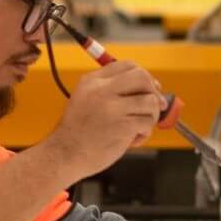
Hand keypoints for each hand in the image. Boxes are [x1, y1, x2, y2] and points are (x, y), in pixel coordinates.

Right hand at [49, 60, 162, 178]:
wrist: (64, 155)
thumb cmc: (79, 133)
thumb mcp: (86, 100)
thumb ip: (110, 90)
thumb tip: (148, 88)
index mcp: (93, 81)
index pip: (128, 65)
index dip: (145, 76)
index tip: (150, 89)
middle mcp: (102, 90)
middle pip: (142, 77)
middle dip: (154, 92)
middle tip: (155, 106)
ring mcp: (112, 107)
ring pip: (150, 101)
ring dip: (151, 116)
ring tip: (139, 128)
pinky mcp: (122, 125)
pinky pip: (148, 122)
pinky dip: (145, 133)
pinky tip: (133, 140)